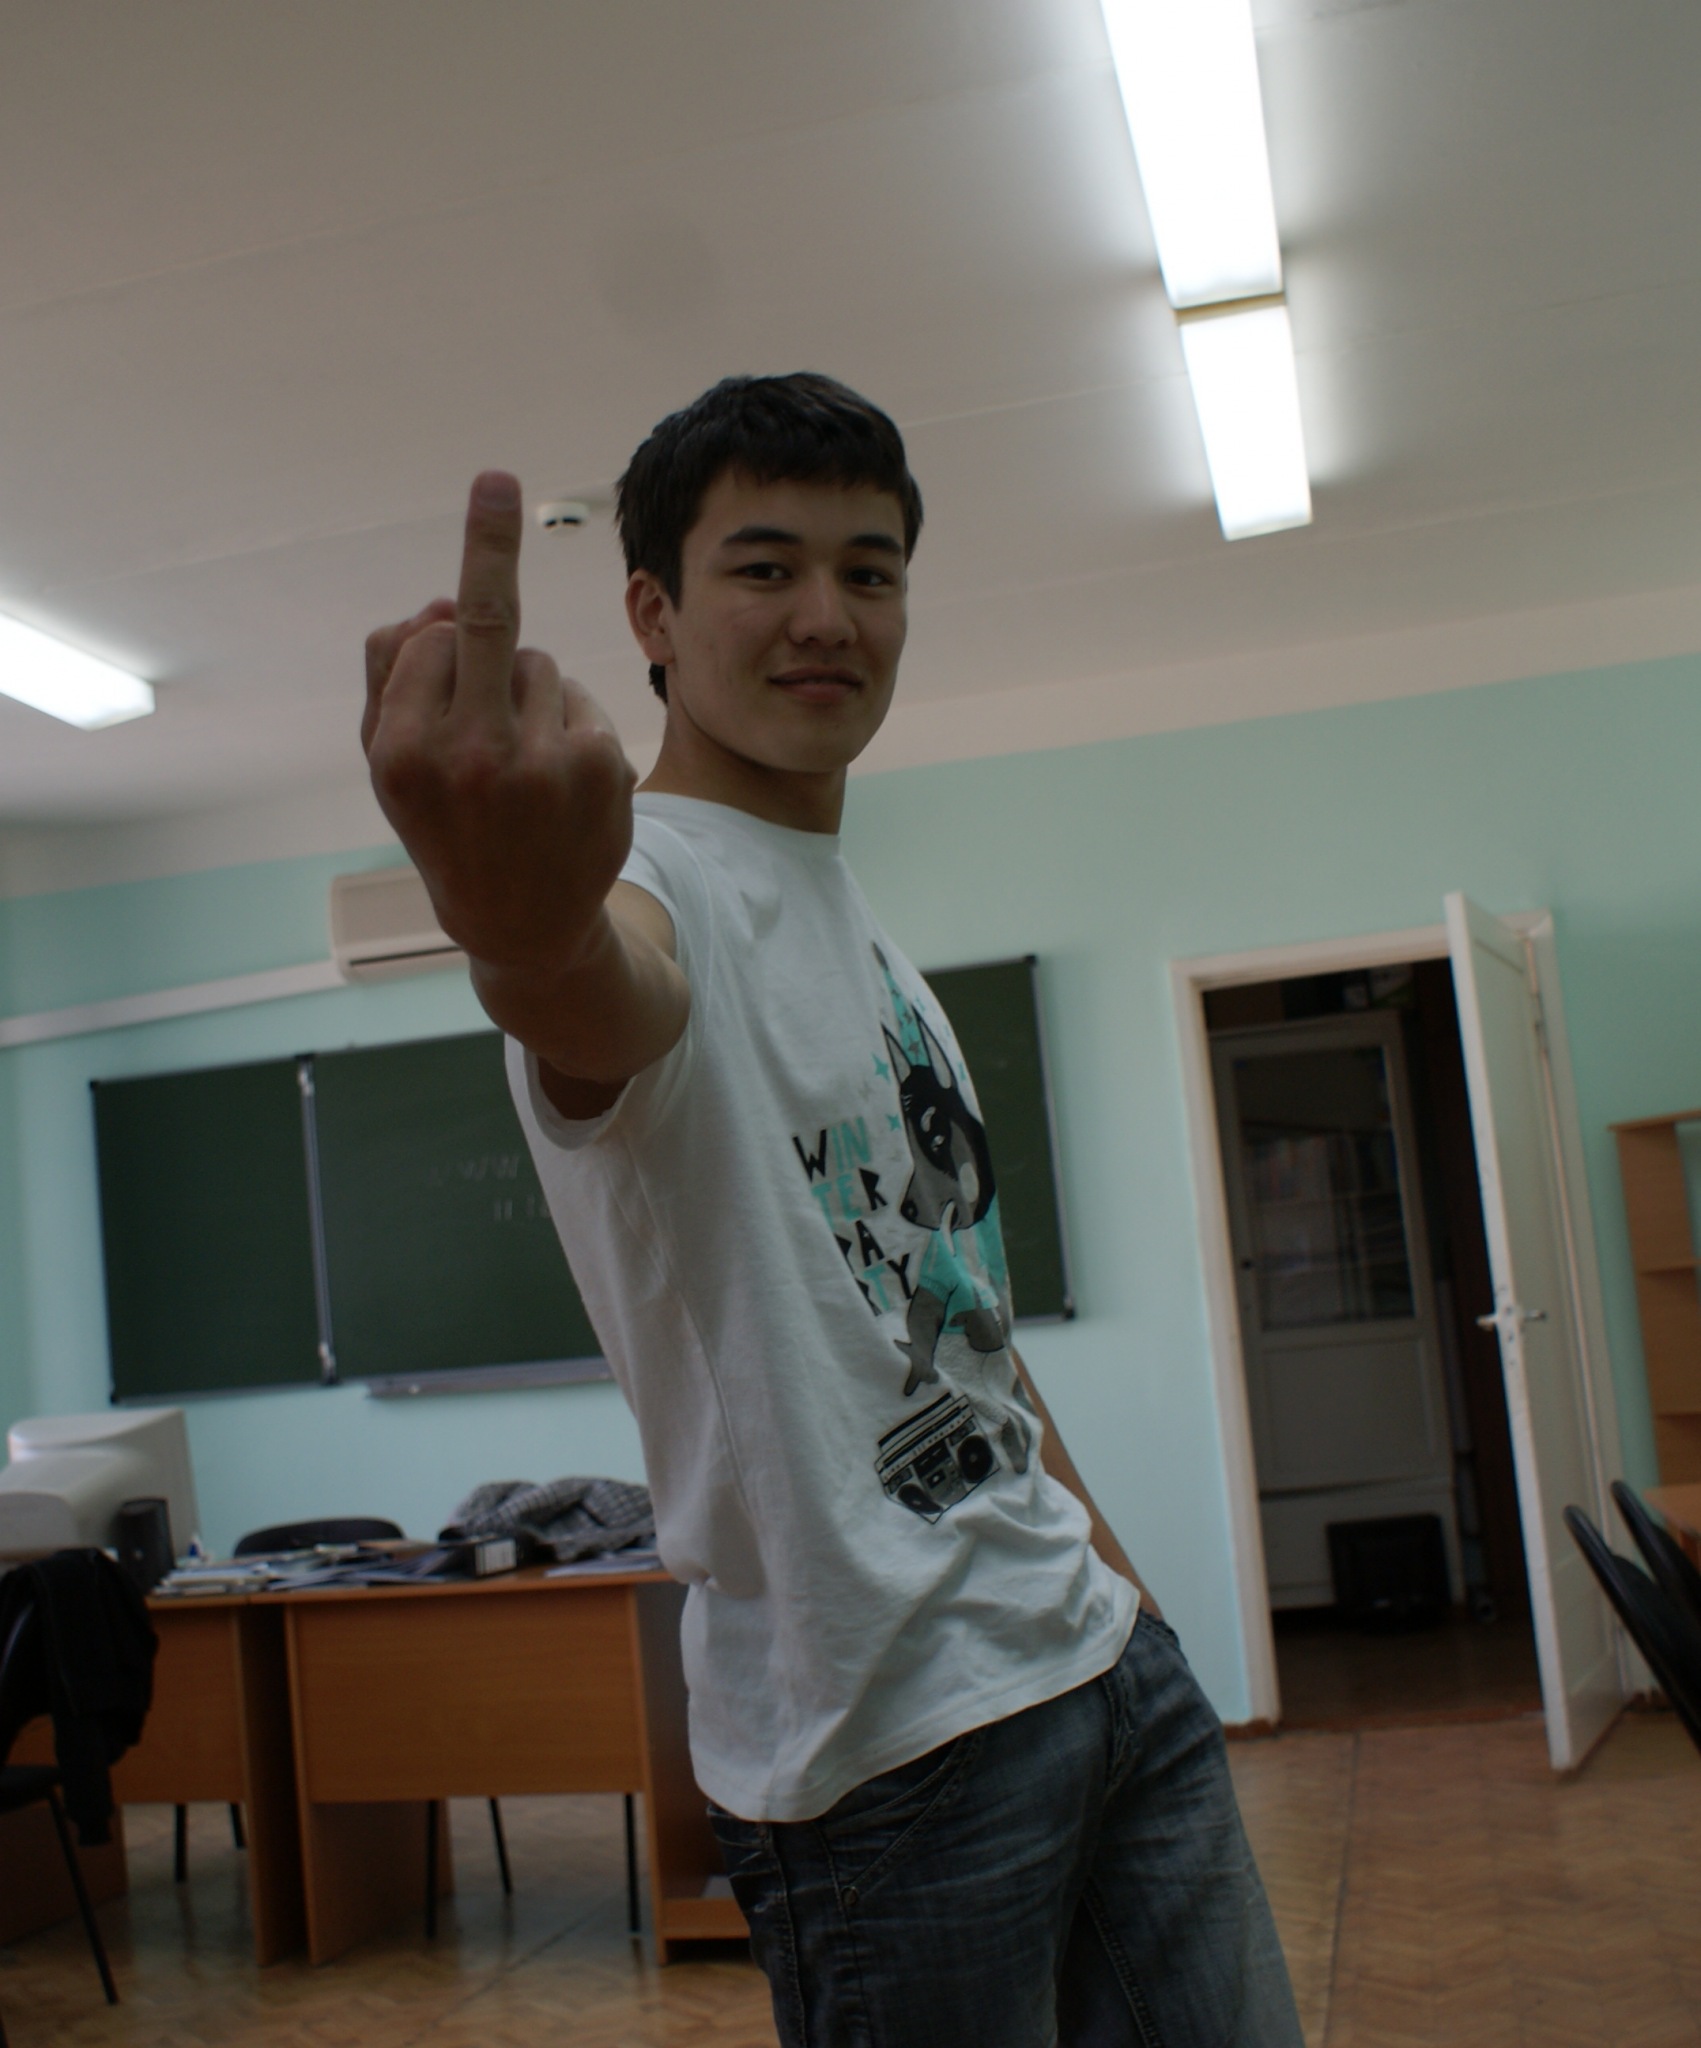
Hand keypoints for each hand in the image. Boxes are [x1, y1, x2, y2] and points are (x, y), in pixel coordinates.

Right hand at [362, 472, 636, 977]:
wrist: (522, 925)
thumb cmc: (448, 826)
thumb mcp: (391, 765)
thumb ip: (393, 676)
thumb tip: (439, 599)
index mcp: (400, 752)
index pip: (429, 639)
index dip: (441, 643)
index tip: (476, 516)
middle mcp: (467, 756)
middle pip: (483, 620)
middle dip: (487, 541)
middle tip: (495, 479)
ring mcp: (538, 764)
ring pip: (537, 664)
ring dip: (528, 695)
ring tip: (520, 770)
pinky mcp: (599, 766)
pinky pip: (580, 698)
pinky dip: (570, 722)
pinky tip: (559, 781)